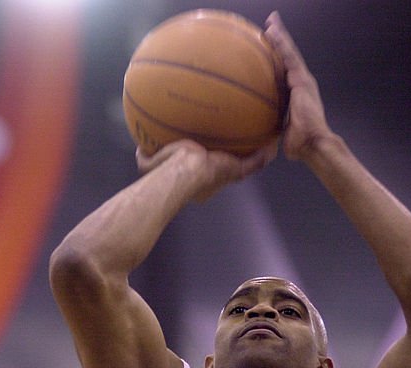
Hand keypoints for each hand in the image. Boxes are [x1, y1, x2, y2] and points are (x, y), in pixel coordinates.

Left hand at [136, 139, 276, 201]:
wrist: (183, 173)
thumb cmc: (165, 171)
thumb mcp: (150, 163)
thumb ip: (146, 157)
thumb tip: (139, 150)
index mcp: (195, 179)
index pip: (204, 171)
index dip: (207, 163)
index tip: (207, 153)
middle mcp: (213, 179)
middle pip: (225, 166)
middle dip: (231, 157)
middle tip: (238, 144)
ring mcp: (226, 175)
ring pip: (242, 165)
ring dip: (251, 156)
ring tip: (261, 143)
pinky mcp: (236, 170)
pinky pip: (255, 162)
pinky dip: (264, 155)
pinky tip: (271, 145)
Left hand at [264, 11, 334, 161]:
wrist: (312, 144)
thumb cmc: (297, 142)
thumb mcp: (278, 129)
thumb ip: (268, 122)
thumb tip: (251, 128)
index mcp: (293, 93)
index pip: (282, 71)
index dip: (275, 58)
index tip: (265, 47)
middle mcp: (299, 82)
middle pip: (286, 57)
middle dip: (278, 41)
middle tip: (269, 26)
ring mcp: (302, 79)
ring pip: (289, 53)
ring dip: (280, 36)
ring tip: (271, 22)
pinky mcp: (302, 80)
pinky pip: (289, 57)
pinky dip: (282, 43)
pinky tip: (272, 32)